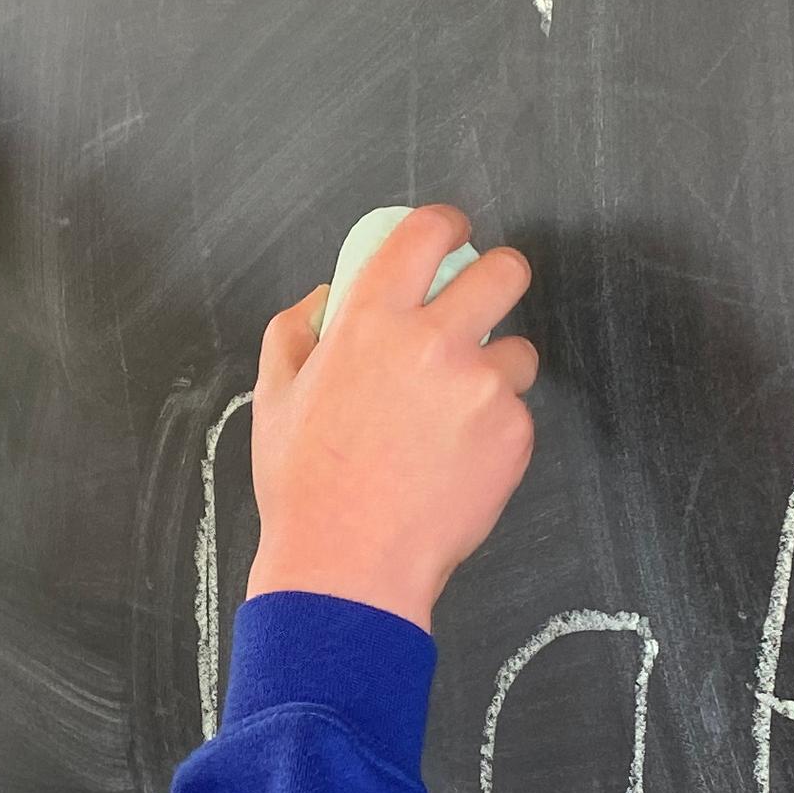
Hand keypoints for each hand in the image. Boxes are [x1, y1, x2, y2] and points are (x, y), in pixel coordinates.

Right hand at [245, 205, 537, 627]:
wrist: (349, 566)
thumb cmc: (307, 488)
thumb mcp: (275, 397)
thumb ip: (295, 331)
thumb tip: (324, 298)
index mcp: (372, 322)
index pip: (426, 234)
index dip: (446, 225)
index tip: (452, 235)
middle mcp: (434, 344)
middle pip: (505, 272)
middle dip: (500, 277)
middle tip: (485, 301)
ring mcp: (482, 389)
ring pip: (518, 351)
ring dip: (496, 369)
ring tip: (455, 415)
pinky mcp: (514, 435)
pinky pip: (518, 413)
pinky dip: (495, 430)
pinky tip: (455, 462)